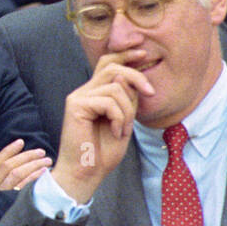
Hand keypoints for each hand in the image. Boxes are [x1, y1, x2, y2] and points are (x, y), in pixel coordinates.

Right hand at [0, 139, 51, 190]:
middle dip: (25, 156)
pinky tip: (43, 172)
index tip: (20, 142)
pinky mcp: (10, 203)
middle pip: (7, 166)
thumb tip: (15, 164)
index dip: (7, 151)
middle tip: (40, 151)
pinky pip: (24, 186)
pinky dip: (34, 177)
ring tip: (46, 161)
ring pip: (16, 174)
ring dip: (33, 165)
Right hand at [49, 50, 153, 203]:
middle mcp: (84, 92)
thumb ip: (125, 98)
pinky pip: (108, 101)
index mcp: (94, 93)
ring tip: (123, 128)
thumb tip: (126, 77)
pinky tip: (116, 132)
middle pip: (112, 67)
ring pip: (115, 86)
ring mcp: (78, 97)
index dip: (125, 55)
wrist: (87, 171)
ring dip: (127, 110)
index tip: (144, 53)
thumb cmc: (104, 150)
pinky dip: (119, 118)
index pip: (107, 63)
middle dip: (136, 76)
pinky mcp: (76, 106)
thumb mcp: (124, 119)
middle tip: (151, 93)